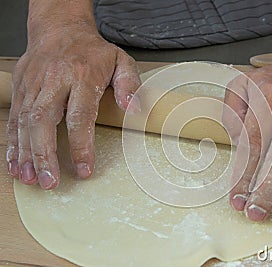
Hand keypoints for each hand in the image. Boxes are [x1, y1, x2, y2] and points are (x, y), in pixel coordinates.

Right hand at [6, 21, 140, 188]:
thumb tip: (134, 110)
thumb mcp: (121, 60)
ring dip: (25, 153)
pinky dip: (13, 143)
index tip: (84, 169)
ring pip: (25, 122)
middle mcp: (54, 81)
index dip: (81, 145)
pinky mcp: (21, 88)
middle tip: (50, 182)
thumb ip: (129, 84)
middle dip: (44, 155)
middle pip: (44, 120)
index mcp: (82, 76)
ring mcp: (34, 85)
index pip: (80, 115)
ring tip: (30, 179)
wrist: (60, 29)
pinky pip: (14, 118)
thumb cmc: (92, 51)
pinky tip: (16, 163)